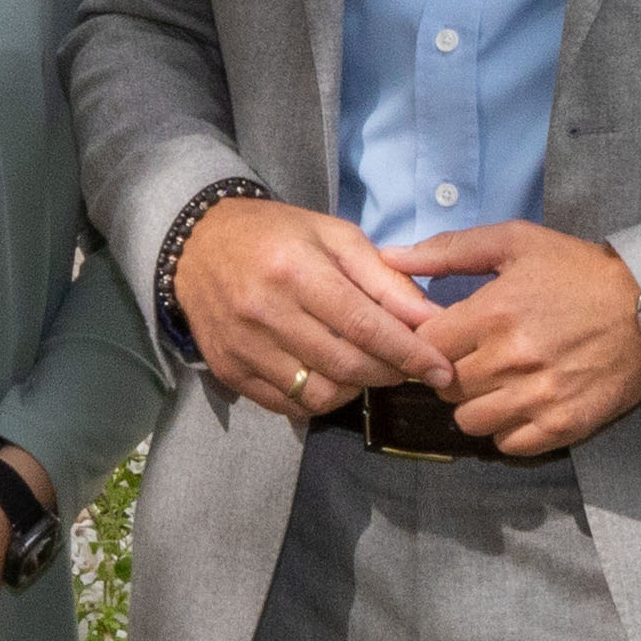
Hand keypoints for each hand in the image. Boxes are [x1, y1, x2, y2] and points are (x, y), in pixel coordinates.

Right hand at [175, 197, 447, 418]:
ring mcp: (243, 346)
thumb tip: (430, 319)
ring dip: (354, 390)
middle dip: (390, 373)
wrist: (197, 245)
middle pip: (346, 364)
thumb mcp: (334, 237)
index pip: (365, 325)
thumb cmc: (276, 234)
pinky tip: (326, 376)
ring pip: (318, 394)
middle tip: (408, 367)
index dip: (410, 353)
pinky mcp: (228, 371)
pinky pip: (287, 405)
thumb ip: (384, 279)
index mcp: (296, 269)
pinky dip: (317, 399)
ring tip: (363, 368)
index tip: (443, 369)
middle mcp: (265, 311)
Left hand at [372, 223, 640, 454]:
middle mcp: (512, 359)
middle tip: (474, 357)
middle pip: (445, 386)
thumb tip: (390, 257)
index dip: (428, 342)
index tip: (445, 337)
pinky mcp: (564, 425)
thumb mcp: (516, 242)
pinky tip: (521, 403)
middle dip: (450, 372)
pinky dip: (507, 429)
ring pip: (470, 421)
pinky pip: (508, 444)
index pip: (425, 346)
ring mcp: (539, 397)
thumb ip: (448, 249)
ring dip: (476, 403)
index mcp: (494, 312)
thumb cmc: (579, 271)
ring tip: (498, 382)